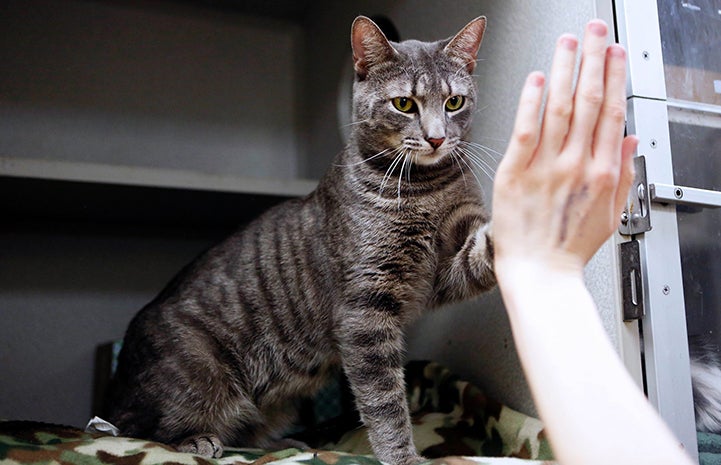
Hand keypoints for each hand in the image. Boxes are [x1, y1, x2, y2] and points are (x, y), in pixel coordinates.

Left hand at [492, 20, 637, 274]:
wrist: (540, 275)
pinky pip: (525, 130)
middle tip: (595, 32)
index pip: (611, 113)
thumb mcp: (611, 215)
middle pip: (588, 102)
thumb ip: (623, 173)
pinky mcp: (515, 174)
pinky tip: (537, 78)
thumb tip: (630, 140)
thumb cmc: (569, 249)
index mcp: (602, 173)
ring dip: (564, 71)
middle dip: (593, 61)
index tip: (615, 53)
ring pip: (558, 108)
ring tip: (568, 44)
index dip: (614, 78)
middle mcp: (576, 165)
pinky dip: (531, 102)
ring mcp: (545, 168)